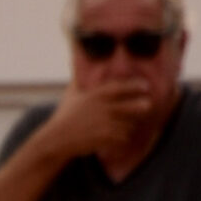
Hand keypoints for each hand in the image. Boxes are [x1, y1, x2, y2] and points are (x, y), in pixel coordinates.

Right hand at [39, 78, 157, 161]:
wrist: (55, 140)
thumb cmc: (63, 117)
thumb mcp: (70, 95)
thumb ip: (78, 80)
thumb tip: (75, 61)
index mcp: (97, 95)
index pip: (123, 87)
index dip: (137, 86)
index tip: (145, 86)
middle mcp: (104, 107)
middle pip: (135, 105)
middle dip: (143, 106)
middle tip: (145, 106)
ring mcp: (106, 123)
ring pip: (130, 123)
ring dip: (128, 125)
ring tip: (124, 126)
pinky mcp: (106, 138)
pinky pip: (123, 137)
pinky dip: (121, 139)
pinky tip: (116, 140)